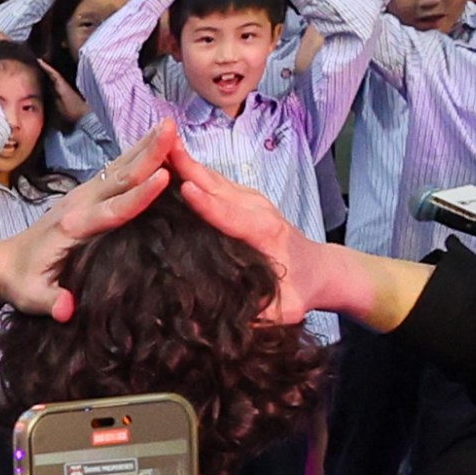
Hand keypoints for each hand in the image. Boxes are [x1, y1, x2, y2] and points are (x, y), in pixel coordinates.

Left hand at [0, 125, 173, 321]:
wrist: (2, 264)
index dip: (138, 195)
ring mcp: (82, 197)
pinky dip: (135, 156)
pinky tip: (155, 144)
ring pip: (117, 168)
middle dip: (147, 154)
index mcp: (72, 228)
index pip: (112, 210)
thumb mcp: (32, 298)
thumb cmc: (21, 283)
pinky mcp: (85, 196)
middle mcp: (78, 205)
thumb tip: (67, 310)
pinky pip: (114, 173)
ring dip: (144, 147)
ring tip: (169, 126)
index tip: (164, 176)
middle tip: (172, 129)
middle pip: (118, 177)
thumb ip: (51, 302)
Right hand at [161, 158, 327, 328]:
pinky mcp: (242, 198)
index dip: (207, 203)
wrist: (322, 270)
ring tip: (153, 145)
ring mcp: (249, 200)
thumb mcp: (283, 310)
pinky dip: (190, 168)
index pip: (231, 216)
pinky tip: (167, 160)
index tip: (184, 188)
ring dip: (184, 161)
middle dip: (187, 167)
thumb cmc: (299, 290)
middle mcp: (256, 210)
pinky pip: (213, 180)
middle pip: (217, 185)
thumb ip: (258, 315)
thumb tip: (223, 330)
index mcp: (264, 234)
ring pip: (212, 177)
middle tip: (155, 148)